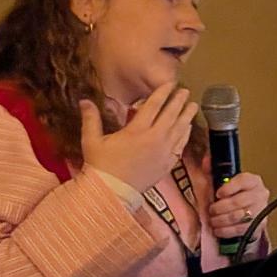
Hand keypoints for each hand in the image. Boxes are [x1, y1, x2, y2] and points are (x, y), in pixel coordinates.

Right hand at [79, 84, 196, 192]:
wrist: (112, 192)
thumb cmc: (100, 165)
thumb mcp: (91, 140)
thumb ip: (91, 119)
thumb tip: (84, 100)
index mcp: (137, 130)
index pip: (154, 106)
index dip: (163, 93)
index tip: (171, 84)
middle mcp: (155, 138)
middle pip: (171, 115)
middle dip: (179, 101)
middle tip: (186, 91)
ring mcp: (164, 151)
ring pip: (180, 129)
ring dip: (187, 115)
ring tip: (193, 105)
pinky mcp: (168, 163)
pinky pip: (181, 145)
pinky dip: (186, 134)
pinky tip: (188, 127)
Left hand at [208, 173, 270, 239]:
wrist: (248, 209)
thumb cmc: (235, 194)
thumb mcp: (225, 181)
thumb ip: (214, 170)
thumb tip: (206, 160)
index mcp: (253, 181)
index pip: (243, 181)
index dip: (229, 188)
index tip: (218, 193)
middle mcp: (260, 194)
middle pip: (239, 201)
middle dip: (220, 207)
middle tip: (211, 210)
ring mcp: (260, 210)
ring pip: (238, 216)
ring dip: (221, 220)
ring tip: (213, 220)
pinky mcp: (258, 225)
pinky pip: (240, 229)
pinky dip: (226, 230)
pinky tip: (218, 229)